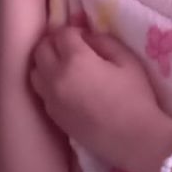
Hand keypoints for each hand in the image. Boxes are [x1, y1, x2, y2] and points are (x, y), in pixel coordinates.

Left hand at [30, 26, 171, 171]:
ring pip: (35, 71)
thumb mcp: (128, 61)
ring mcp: (51, 98)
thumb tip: (87, 37)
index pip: (61, 33)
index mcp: (76, 60)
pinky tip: (66, 87)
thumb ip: (104, 41)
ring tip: (65, 67)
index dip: (74, 32)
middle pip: (41, 49)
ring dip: (46, 63)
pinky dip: (48, 83)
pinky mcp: (53, 115)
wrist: (135, 139)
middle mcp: (56, 77)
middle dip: (55, 43)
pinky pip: (41, 91)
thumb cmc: (136, 98)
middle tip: (72, 48)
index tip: (87, 38)